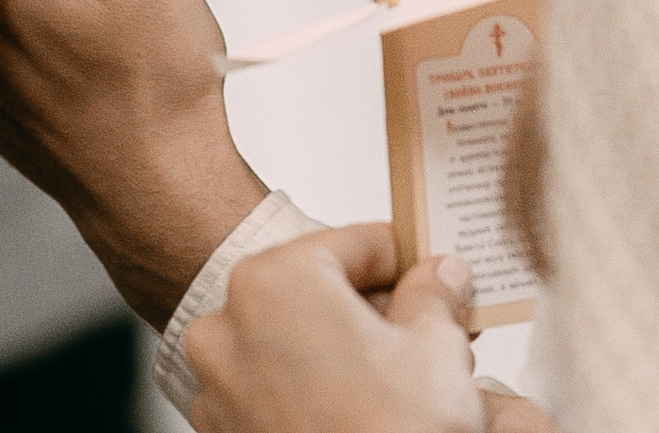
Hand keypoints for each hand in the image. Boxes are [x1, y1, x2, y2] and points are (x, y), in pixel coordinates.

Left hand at [184, 225, 489, 432]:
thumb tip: (441, 276)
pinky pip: (270, 385)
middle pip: (319, 291)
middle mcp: (230, 322)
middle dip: (374, 307)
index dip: (407, 259)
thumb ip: (435, 296)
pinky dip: (309, 386)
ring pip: (292, 339)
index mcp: (279, 279)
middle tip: (426, 326)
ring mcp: (217, 381)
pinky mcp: (222, 428)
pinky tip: (357, 407)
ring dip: (341, 348)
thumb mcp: (436, 350)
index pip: (357, 243)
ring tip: (398, 374)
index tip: (435, 274)